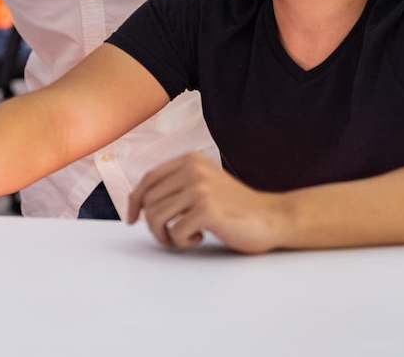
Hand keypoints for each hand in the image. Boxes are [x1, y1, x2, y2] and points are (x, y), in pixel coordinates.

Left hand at [127, 152, 286, 253]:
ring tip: (186, 237)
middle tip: (172, 236)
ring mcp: (199, 188)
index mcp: (189, 160)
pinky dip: (183, 242)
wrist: (271, 217)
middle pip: (149, 201)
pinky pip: (175, 232)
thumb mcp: (204, 184)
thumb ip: (177, 185)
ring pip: (156, 217)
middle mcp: (192, 169)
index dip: (135, 201)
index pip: (148, 179)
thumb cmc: (235, 207)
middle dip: (154, 225)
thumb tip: (138, 202)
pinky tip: (201, 237)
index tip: (132, 219)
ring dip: (166, 236)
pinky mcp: (207, 209)